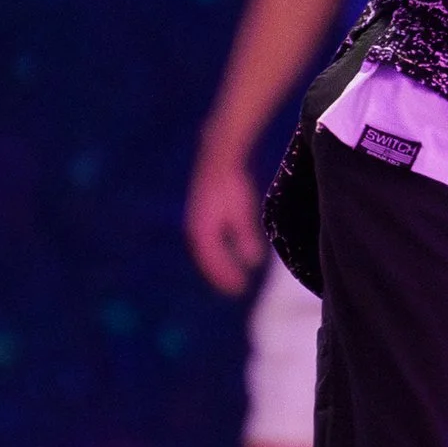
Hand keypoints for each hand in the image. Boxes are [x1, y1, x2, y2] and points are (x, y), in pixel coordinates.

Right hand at [186, 145, 268, 291]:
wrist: (218, 158)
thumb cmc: (232, 183)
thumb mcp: (242, 211)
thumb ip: (245, 237)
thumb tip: (253, 262)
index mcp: (202, 231)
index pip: (213, 263)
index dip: (225, 277)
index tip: (239, 289)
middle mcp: (193, 230)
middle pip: (205, 262)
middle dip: (220, 276)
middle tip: (237, 288)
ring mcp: (194, 223)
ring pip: (204, 254)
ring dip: (217, 267)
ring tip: (233, 278)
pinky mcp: (199, 217)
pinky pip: (206, 243)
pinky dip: (216, 254)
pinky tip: (229, 256)